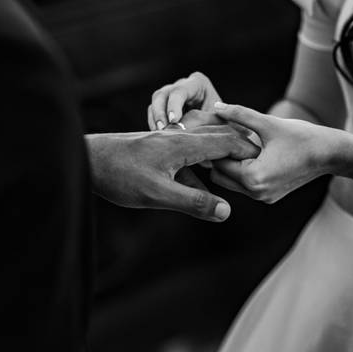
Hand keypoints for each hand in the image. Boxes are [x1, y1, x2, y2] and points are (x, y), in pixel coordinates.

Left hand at [86, 124, 259, 220]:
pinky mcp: (155, 153)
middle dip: (238, 151)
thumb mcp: (157, 194)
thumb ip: (193, 203)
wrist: (86, 159)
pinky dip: (199, 168)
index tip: (267, 160)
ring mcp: (166, 145)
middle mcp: (177, 139)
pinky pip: (186, 158)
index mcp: (184, 145)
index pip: (226, 142)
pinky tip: (199, 184)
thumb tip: (227, 212)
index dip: (248, 151)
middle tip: (259, 162)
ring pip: (201, 148)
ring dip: (219, 159)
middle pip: (217, 139)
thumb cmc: (118, 174)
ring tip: (236, 172)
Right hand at [148, 72, 221, 129]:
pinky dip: (154, 122)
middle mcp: (182, 85)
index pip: (180, 91)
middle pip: (163, 94)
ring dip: (155, 118)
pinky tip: (159, 134)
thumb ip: (202, 121)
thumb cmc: (222, 121)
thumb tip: (181, 127)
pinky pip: (153, 111)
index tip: (174, 121)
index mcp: (197, 83)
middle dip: (160, 112)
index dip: (174, 105)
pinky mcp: (166, 105)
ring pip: (155, 101)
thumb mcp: (217, 119)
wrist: (222, 127)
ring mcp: (172, 94)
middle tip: (162, 129)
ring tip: (160, 134)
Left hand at [209, 102, 350, 203]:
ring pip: (230, 182)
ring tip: (239, 142)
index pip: (218, 163)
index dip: (215, 146)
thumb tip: (216, 106)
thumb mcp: (268, 123)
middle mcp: (256, 193)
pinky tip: (249, 151)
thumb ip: (239, 114)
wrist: (331, 154)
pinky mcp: (269, 196)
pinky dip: (242, 170)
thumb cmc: (302, 137)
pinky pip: (244, 185)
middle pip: (220, 176)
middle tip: (225, 136)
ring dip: (231, 164)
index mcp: (254, 178)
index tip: (215, 129)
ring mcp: (263, 197)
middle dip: (220, 157)